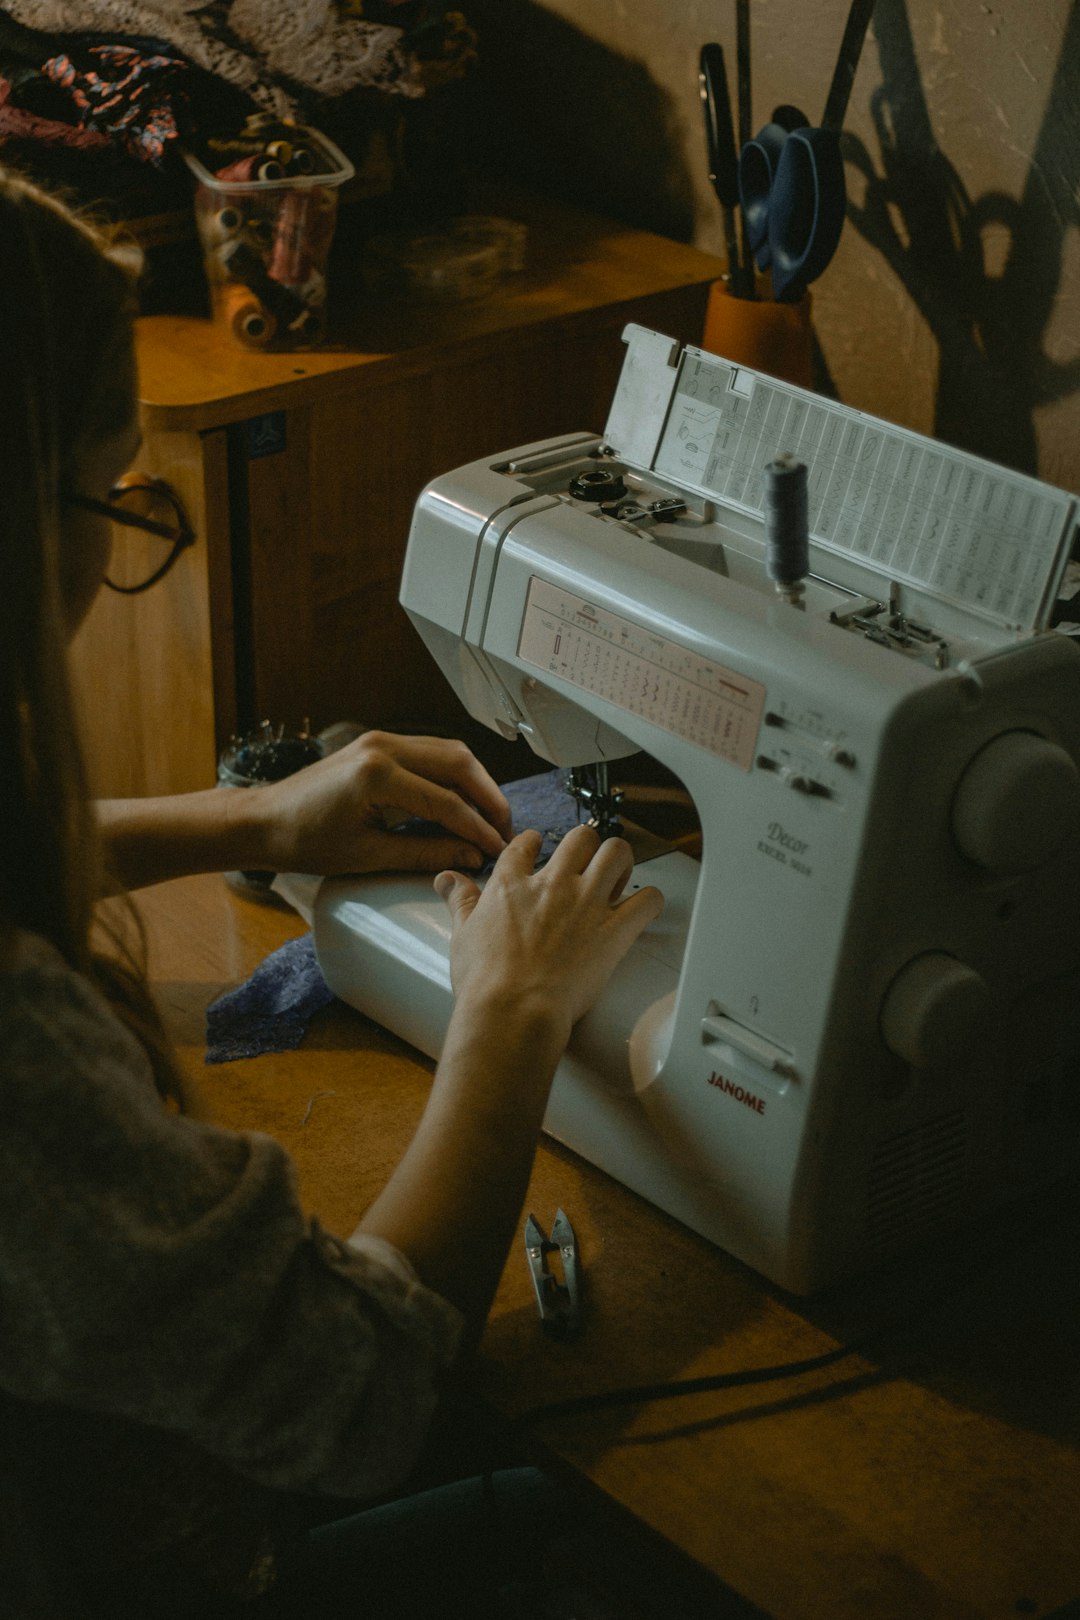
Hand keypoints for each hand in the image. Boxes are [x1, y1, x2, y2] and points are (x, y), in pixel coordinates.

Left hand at [250, 731, 511, 875]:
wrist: (264, 820)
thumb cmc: (304, 841)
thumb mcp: (368, 855)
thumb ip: (425, 854)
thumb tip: (469, 855)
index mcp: (377, 775)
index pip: (446, 801)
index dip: (477, 827)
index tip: (496, 848)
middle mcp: (382, 747)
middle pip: (458, 763)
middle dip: (488, 796)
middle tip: (504, 827)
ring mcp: (380, 740)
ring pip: (448, 752)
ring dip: (474, 782)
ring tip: (489, 815)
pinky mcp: (377, 744)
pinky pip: (429, 753)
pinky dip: (452, 775)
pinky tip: (462, 800)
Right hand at [433, 823, 664, 1045]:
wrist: (513, 1010)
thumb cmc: (486, 981)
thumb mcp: (462, 934)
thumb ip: (460, 900)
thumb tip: (447, 879)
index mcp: (512, 883)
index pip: (526, 844)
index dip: (534, 843)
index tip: (538, 848)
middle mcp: (553, 884)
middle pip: (581, 838)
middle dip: (586, 846)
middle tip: (587, 864)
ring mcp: (586, 904)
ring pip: (617, 853)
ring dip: (621, 861)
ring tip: (617, 877)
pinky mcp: (614, 931)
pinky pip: (647, 900)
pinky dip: (650, 901)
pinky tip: (642, 907)